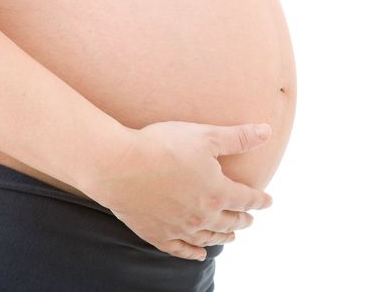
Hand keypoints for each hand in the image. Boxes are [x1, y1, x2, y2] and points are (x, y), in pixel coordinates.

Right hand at [77, 120, 272, 260]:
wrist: (118, 165)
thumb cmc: (161, 146)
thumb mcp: (205, 136)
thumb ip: (238, 137)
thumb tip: (266, 131)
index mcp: (217, 192)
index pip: (247, 199)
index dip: (260, 200)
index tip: (268, 201)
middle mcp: (203, 215)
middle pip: (231, 222)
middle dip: (244, 220)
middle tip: (250, 219)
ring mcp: (180, 228)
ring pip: (210, 237)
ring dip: (224, 236)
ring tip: (231, 236)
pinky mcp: (158, 235)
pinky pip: (182, 250)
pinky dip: (194, 253)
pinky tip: (200, 254)